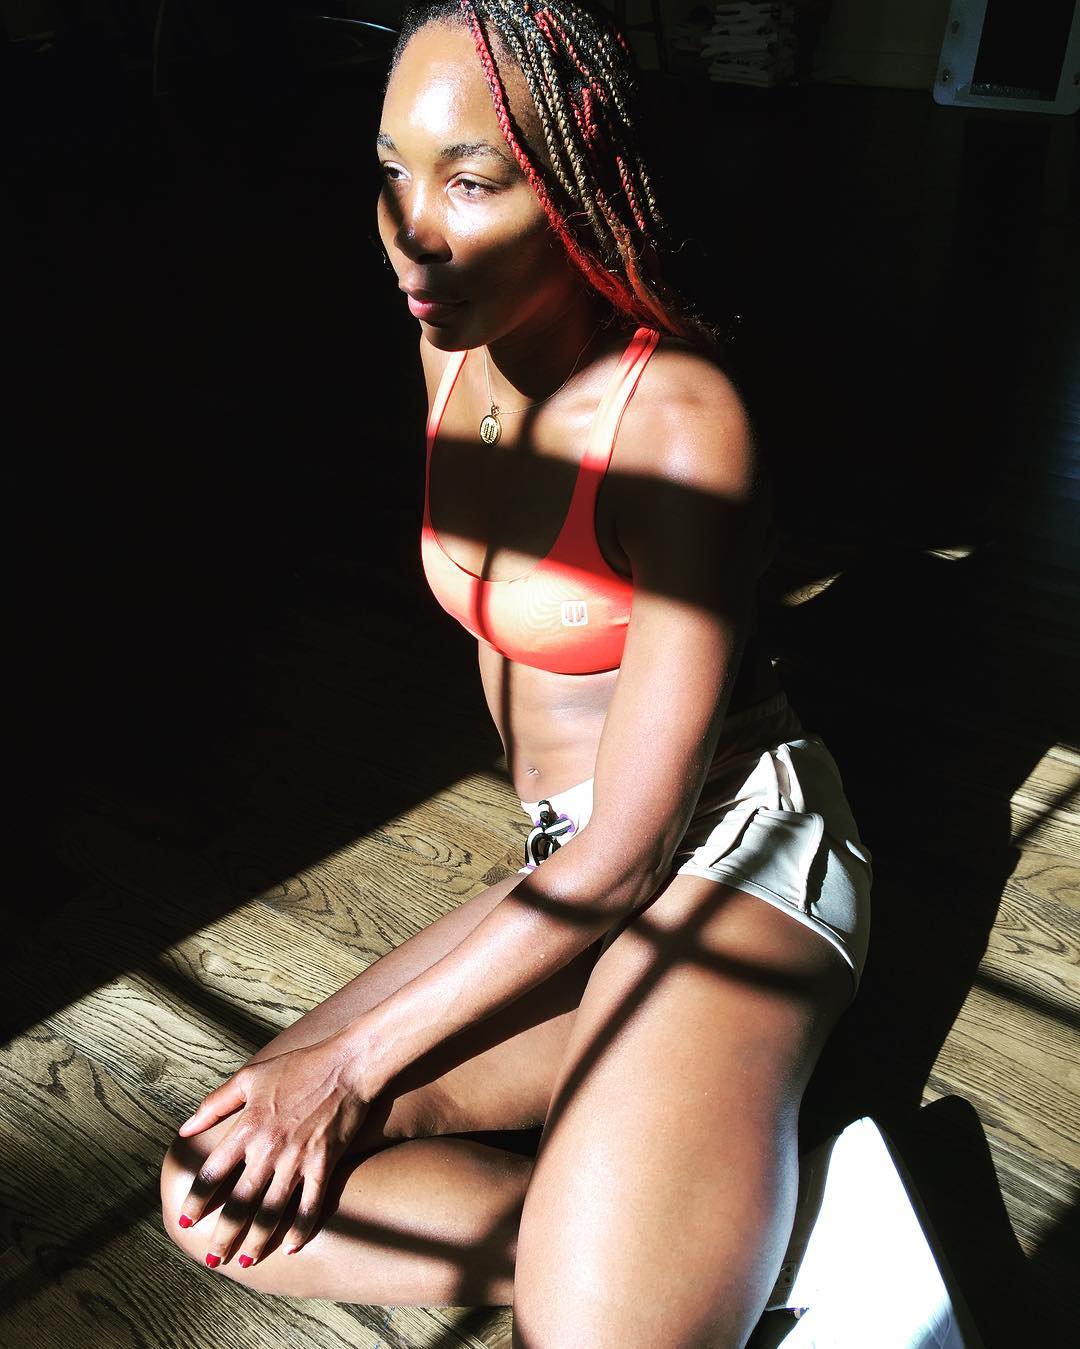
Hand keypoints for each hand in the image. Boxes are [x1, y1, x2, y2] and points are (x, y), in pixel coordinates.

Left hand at [175, 1035, 370, 1268]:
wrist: (347, 1064)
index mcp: (247, 1127)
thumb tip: (184, 1129)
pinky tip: (291, 1248)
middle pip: (239, 1202)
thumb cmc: (298, 1067)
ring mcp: (297, 1159)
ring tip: (245, 1262)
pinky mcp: (324, 1163)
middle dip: (223, 1236)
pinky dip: (300, 1229)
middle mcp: (268, 1148)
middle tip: (212, 1259)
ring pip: (271, 1211)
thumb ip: (215, 1103)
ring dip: (257, 1241)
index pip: (212, 1173)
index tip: (186, 1221)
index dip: (197, 1200)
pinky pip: (310, 1204)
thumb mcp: (251, 1077)